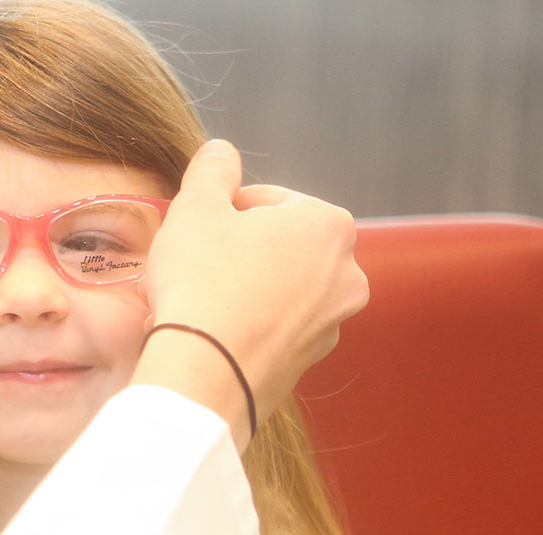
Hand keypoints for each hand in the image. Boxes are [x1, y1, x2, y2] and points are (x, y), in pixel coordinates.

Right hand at [133, 140, 368, 443]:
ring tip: (200, 300)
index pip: (267, 200)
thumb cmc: (202, 282)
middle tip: (195, 263)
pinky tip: (213, 331)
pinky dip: (249, 323)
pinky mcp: (310, 360)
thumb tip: (221, 150)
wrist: (206, 376)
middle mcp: (347, 272)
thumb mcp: (196, 206)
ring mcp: (333, 321)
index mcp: (329, 224)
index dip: (222, 210)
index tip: (195, 231)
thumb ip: (212, 168)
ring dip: (244, 286)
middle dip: (239, 249)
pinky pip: (274, 327)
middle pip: (278, 244)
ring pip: (279, 287)